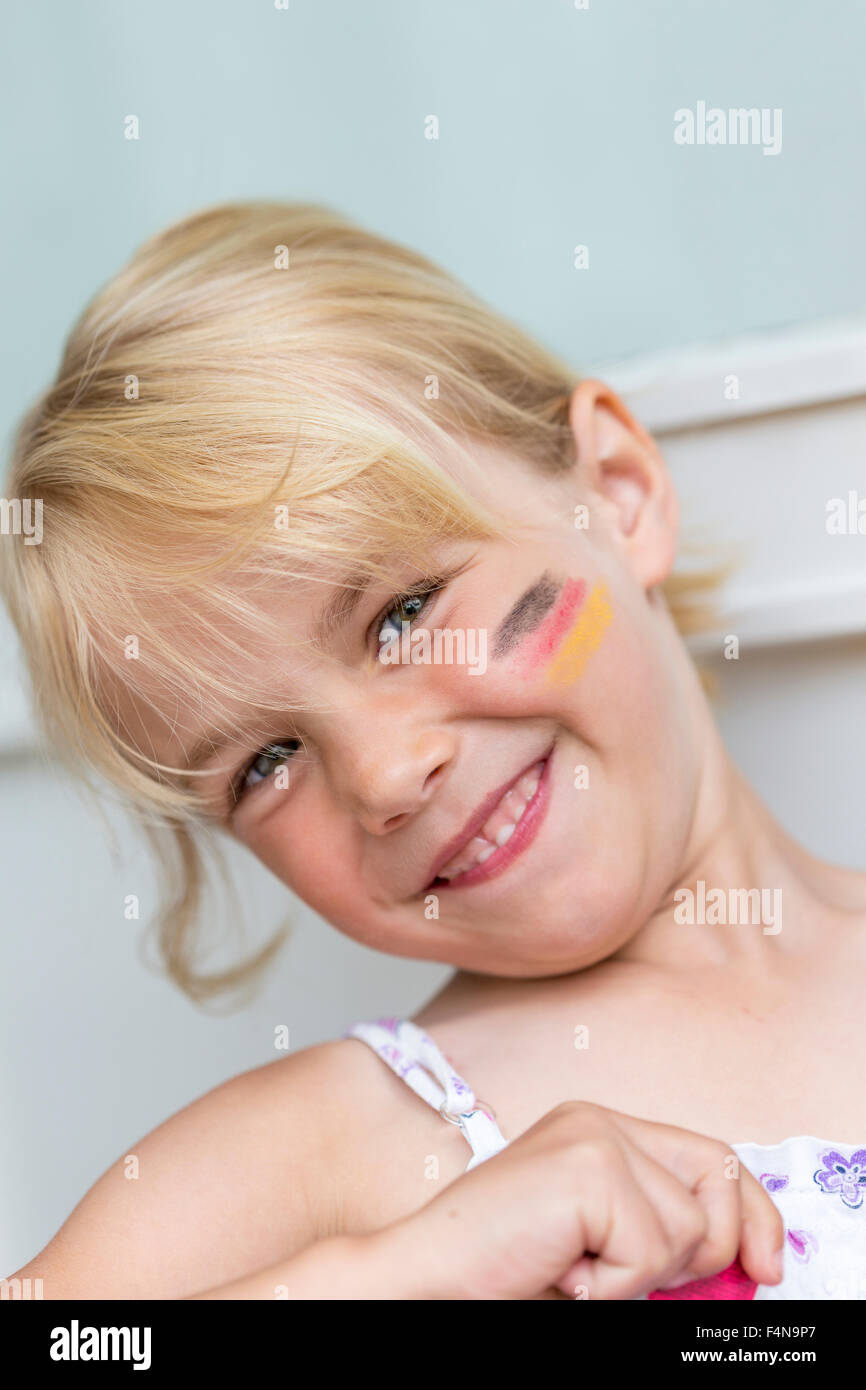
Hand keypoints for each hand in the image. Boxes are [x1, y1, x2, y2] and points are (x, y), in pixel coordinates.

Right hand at [389, 1100, 784, 1299]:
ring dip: (636, 1278)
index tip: (768, 1269)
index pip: (713, 1157)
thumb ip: (662, 1235)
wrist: (427, 1278)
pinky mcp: (588, 1169)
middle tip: (623, 1276)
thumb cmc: (507, 1270)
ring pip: (688, 1229)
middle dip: (702, 1250)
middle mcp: (600, 1119)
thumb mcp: (601, 1245)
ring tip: (573, 1270)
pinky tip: (561, 1274)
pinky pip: (649, 1252)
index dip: (753, 1213)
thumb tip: (749, 1261)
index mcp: (602, 1128)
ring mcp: (594, 1136)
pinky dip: (611, 1287)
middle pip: (718, 1182)